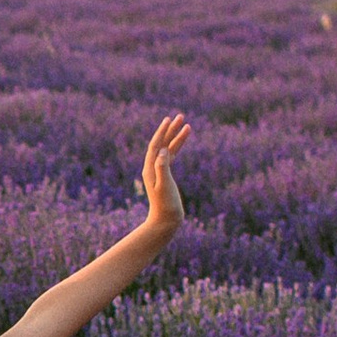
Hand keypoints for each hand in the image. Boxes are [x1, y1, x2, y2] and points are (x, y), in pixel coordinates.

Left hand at [138, 113, 190, 229]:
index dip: (162, 132)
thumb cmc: (165, 205)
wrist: (165, 220)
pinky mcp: (166, 175)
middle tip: (180, 116)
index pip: (155, 146)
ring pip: (168, 149)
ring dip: (176, 136)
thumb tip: (163, 151)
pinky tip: (184, 139)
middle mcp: (152, 168)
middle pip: (161, 144)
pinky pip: (171, 157)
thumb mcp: (164, 185)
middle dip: (170, 130)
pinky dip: (178, 147)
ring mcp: (159, 171)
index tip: (169, 119)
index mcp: (149, 169)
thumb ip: (163, 168)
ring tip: (187, 124)